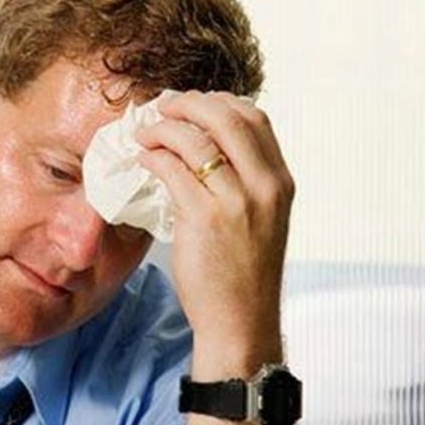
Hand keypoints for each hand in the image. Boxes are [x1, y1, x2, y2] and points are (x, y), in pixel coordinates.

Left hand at [135, 91, 295, 376]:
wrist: (240, 321)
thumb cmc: (242, 273)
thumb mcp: (260, 219)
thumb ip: (244, 182)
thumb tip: (202, 145)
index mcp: (280, 182)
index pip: (255, 118)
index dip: (218, 102)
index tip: (191, 106)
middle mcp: (265, 186)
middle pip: (227, 117)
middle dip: (188, 104)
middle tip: (161, 108)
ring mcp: (237, 202)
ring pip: (195, 139)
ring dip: (163, 128)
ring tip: (145, 134)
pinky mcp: (204, 218)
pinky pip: (172, 169)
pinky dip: (153, 156)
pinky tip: (143, 160)